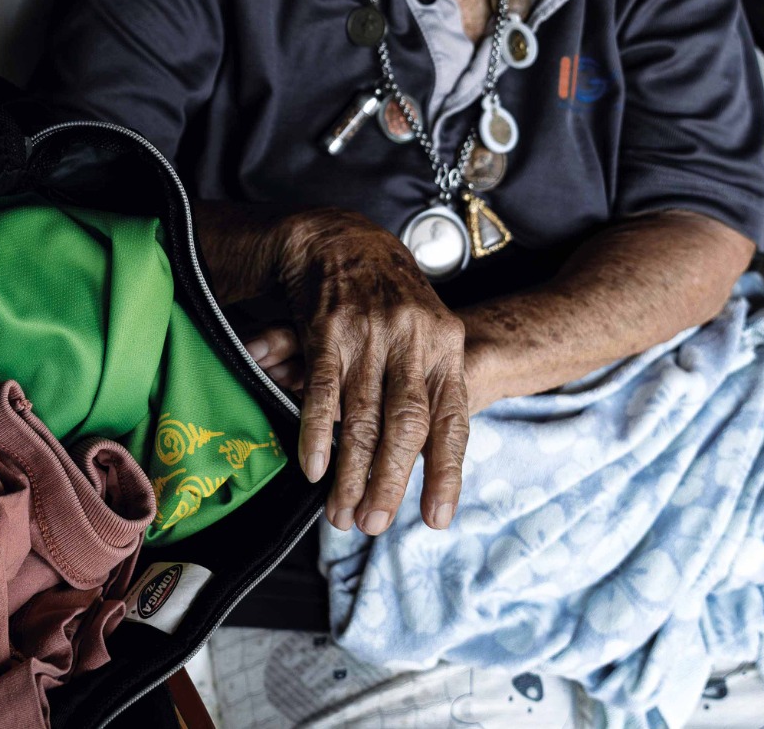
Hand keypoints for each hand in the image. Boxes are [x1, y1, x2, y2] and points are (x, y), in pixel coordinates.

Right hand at [268, 208, 470, 535]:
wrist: (346, 239)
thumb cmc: (391, 300)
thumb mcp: (427, 335)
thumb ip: (432, 387)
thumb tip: (433, 456)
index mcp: (445, 348)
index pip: (451, 422)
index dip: (445, 473)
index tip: (438, 519)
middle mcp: (412, 342)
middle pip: (406, 425)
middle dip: (390, 481)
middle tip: (375, 523)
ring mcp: (369, 335)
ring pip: (363, 416)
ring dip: (351, 471)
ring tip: (342, 512)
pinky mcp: (329, 329)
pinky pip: (323, 389)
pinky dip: (317, 431)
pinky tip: (313, 466)